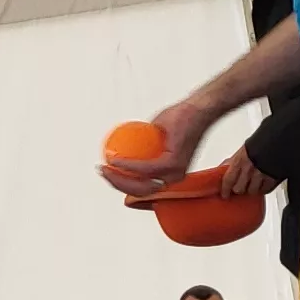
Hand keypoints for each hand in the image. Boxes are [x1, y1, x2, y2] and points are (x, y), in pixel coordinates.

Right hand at [99, 95, 220, 195]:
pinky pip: (144, 167)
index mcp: (170, 176)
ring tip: (105, 166)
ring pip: (140, 184)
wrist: (198, 109)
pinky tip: (114, 159)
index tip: (106, 173)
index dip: (120, 185)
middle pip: (139, 191)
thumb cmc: (179, 120)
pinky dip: (126, 165)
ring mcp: (175, 172)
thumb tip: (124, 149)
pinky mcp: (173, 163)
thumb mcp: (157, 136)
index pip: (142, 188)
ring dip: (117, 178)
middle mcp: (174, 178)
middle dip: (115, 184)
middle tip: (102, 170)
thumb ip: (144, 146)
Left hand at [218, 145, 274, 195]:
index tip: (225, 194)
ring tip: (253, 184)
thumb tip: (222, 168)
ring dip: (252, 189)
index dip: (225, 190)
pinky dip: (263, 189)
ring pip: (252, 191)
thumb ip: (232, 161)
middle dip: (239, 189)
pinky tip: (263, 184)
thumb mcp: (243, 151)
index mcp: (239, 161)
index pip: (228, 180)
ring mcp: (261, 175)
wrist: (278, 141)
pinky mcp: (273, 179)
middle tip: (241, 187)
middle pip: (239, 189)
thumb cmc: (259, 144)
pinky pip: (265, 190)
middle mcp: (249, 169)